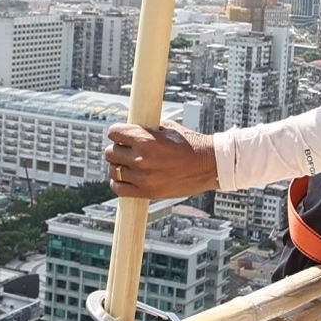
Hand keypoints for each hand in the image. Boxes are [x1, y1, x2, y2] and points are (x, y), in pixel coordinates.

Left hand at [104, 121, 218, 198]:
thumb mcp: (168, 128)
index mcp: (145, 139)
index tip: (120, 135)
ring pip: (113, 170)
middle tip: (126, 150)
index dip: (117, 132)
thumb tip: (131, 129)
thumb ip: (147, 130)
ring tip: (127, 165)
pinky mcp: (147, 192)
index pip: (113, 132)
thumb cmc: (191, 145)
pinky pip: (119, 189)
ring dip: (118, 166)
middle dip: (117, 149)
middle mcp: (141, 158)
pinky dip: (118, 183)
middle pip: (110, 152)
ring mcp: (143, 177)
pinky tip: (125, 178)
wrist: (209, 165)